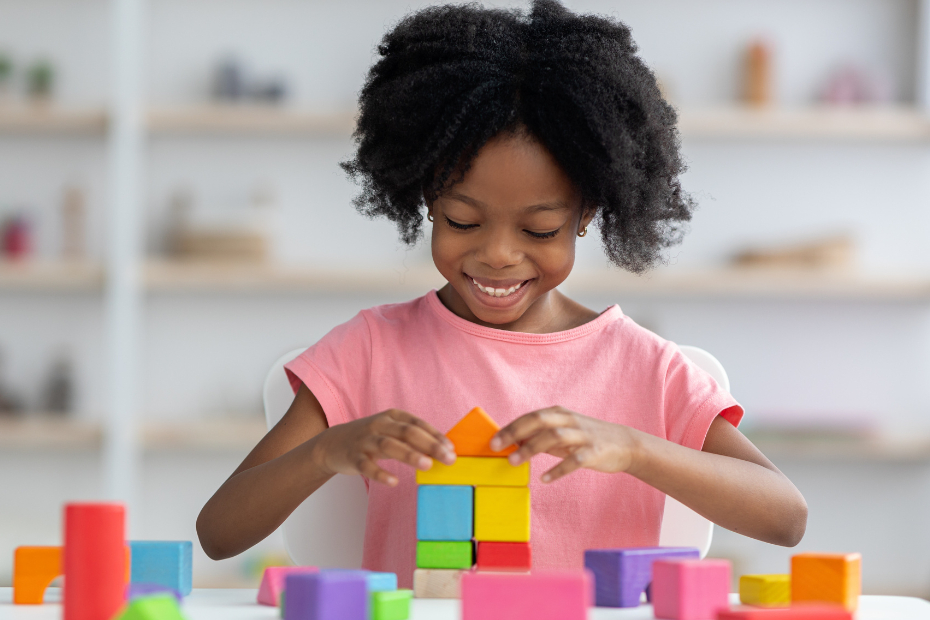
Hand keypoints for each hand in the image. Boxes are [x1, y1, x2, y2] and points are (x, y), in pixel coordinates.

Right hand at [314, 409, 455, 485]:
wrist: (333, 443)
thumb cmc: (371, 438)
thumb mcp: (390, 431)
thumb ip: (412, 438)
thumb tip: (442, 451)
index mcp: (391, 416)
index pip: (417, 424)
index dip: (435, 435)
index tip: (451, 449)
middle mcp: (379, 425)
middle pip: (407, 432)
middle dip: (430, 445)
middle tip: (448, 458)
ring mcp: (365, 440)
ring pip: (389, 446)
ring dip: (409, 455)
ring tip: (427, 465)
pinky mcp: (353, 457)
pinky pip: (367, 466)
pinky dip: (380, 474)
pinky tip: (394, 481)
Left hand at [489, 406, 638, 482]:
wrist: (625, 444)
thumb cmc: (586, 438)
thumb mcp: (563, 432)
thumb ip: (540, 435)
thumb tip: (512, 442)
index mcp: (559, 414)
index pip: (530, 417)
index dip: (510, 427)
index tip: (492, 440)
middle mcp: (570, 421)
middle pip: (539, 421)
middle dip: (515, 432)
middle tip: (497, 447)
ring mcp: (583, 436)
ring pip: (554, 436)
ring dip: (532, 448)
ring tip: (514, 461)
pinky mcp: (595, 451)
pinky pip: (575, 460)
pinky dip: (558, 469)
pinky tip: (545, 478)